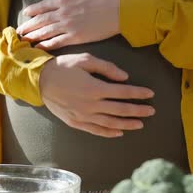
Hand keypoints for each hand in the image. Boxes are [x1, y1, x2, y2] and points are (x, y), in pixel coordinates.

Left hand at [16, 0, 119, 50]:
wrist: (119, 10)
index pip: (43, 5)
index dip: (33, 10)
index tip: (25, 14)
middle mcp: (63, 13)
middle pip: (41, 20)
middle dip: (29, 25)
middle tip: (19, 31)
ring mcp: (68, 26)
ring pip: (46, 32)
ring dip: (33, 36)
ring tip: (24, 40)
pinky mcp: (76, 37)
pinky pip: (57, 42)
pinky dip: (46, 45)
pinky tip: (39, 47)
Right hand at [39, 53, 154, 137]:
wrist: (40, 81)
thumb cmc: (63, 67)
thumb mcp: (85, 60)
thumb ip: (107, 68)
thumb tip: (125, 78)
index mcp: (94, 88)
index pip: (123, 92)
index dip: (138, 93)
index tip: (151, 94)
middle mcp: (91, 104)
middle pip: (120, 109)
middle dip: (138, 110)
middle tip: (152, 111)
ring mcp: (83, 116)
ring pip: (110, 123)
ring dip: (127, 124)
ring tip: (140, 124)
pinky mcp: (75, 122)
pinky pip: (96, 130)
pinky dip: (109, 133)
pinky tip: (120, 132)